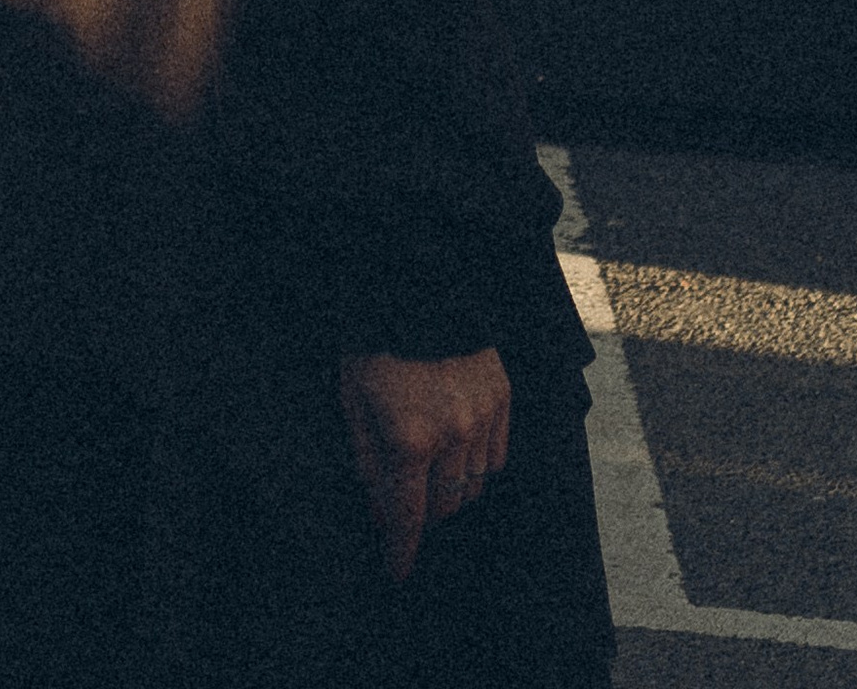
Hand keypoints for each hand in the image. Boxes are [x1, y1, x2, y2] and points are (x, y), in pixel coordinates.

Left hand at [338, 348, 509, 582]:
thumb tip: (377, 507)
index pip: (408, 517)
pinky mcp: (503, 398)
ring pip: (473, 487)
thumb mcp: (353, 398)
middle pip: (445, 507)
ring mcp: (484, 417)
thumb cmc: (377, 342)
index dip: (401, 552)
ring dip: (450, 492)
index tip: (397, 572)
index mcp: (410, 437)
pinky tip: (458, 452)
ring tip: (430, 475)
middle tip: (405, 507)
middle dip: (423, 516)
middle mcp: (453, 435)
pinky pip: (496, 458)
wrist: (420, 284)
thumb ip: (366, 458)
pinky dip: (477, 466)